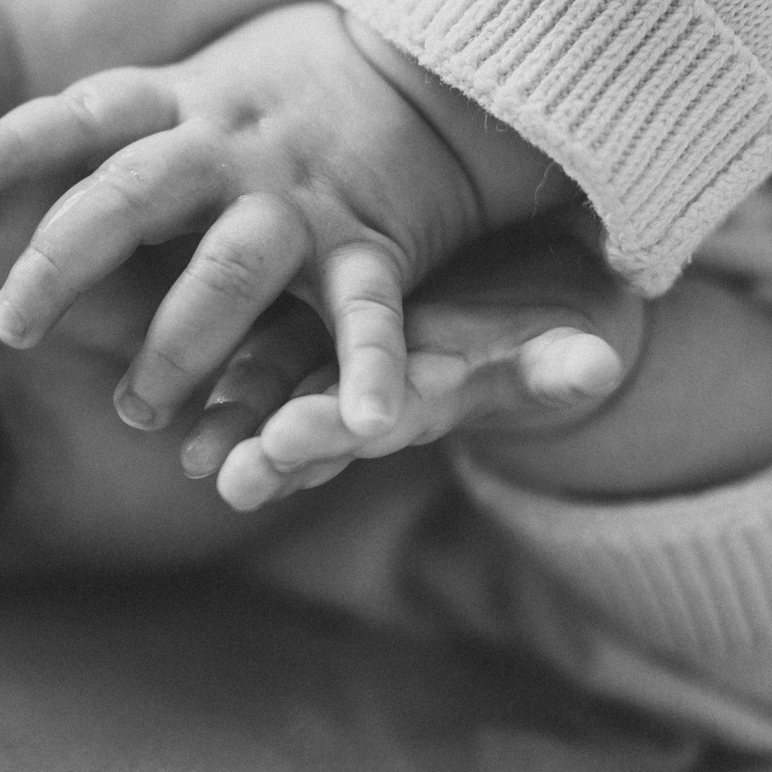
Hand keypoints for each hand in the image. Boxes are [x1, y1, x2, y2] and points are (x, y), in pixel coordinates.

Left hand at [0, 2, 557, 442]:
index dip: (13, 144)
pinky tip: (363, 430)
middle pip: (131, 196)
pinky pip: (367, 314)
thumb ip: (117, 127)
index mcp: (183, 107)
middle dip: (64, 262)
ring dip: (180, 344)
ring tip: (136, 414)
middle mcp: (229, 150)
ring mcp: (297, 200)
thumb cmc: (294, 87)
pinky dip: (370, 372)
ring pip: (228, 269)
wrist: (439, 64)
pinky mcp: (372, 244)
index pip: (82, 118)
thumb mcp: (199, 80)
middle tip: (9, 328)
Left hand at [199, 214, 642, 509]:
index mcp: (434, 389)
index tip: (287, 445)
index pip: (379, 415)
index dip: (335, 431)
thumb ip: (564, 362)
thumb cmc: (552, 324)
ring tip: (195, 456)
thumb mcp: (564, 344)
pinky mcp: (321, 308)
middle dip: (277, 452)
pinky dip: (227, 352)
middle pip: (319, 418)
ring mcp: (342, 350)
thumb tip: (600, 367)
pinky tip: (171, 346)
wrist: (535, 293)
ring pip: (282, 382)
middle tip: (229, 478)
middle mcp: (377, 382)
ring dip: (242, 415)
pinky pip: (267, 330)